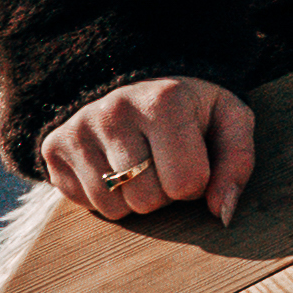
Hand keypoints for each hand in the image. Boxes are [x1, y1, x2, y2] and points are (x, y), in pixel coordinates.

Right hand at [42, 73, 255, 226]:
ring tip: (140, 164)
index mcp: (163, 100)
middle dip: (164, 192)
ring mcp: (78, 129)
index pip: (187, 182)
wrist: (136, 80)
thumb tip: (222, 212)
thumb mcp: (228, 119)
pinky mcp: (54, 148)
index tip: (192, 156)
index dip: (197, 180)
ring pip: (115, 208)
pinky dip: (106, 198)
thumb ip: (237, 162)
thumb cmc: (190, 108)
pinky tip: (113, 166)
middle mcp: (114, 111)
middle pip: (148, 200)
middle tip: (163, 162)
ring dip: (135, 198)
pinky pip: (86, 205)